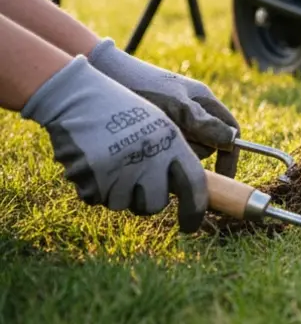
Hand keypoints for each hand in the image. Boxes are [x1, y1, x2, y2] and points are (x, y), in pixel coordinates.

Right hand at [20, 55, 209, 232]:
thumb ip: (179, 155)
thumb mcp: (161, 123)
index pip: (194, 185)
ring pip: (125, 205)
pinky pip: (99, 200)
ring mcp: (117, 171)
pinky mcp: (89, 180)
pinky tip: (96, 165)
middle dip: (149, 199)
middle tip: (139, 180)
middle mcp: (147, 159)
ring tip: (114, 163)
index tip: (191, 225)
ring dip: (120, 193)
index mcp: (171, 142)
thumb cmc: (124, 111)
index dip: (195, 211)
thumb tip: (199, 191)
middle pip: (155, 204)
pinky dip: (97, 188)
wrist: (77, 98)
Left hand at [87, 38, 239, 177]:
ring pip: (185, 149)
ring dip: (171, 153)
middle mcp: (192, 112)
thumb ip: (202, 122)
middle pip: (207, 145)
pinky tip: (141, 148)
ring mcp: (173, 120)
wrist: (100, 72)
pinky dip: (156, 152)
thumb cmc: (139, 84)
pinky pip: (165, 148)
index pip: (230, 132)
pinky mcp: (154, 129)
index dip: (229, 154)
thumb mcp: (174, 104)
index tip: (222, 178)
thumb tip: (231, 141)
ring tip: (150, 144)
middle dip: (192, 152)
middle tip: (170, 147)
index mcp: (204, 102)